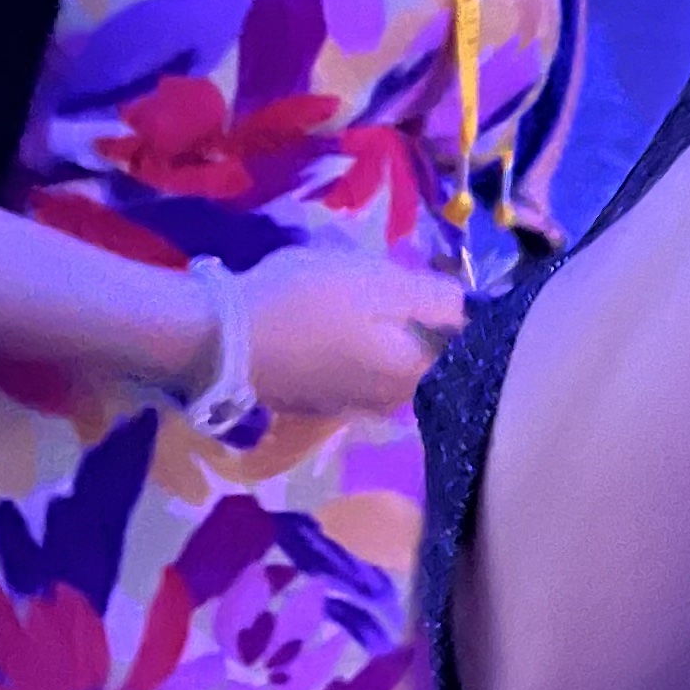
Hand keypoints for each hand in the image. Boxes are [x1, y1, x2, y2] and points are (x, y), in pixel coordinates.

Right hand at [234, 250, 467, 420]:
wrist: (222, 340)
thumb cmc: (306, 303)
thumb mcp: (378, 282)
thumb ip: (434, 297)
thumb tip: (467, 308)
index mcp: (415, 375)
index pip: (461, 345)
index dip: (451, 311)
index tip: (428, 284)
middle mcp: (392, 404)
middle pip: (422, 353)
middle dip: (412, 320)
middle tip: (382, 284)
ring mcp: (353, 407)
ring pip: (386, 362)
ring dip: (378, 334)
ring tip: (348, 299)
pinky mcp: (319, 403)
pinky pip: (353, 371)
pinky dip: (349, 349)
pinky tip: (323, 325)